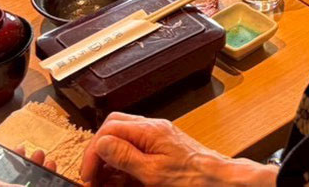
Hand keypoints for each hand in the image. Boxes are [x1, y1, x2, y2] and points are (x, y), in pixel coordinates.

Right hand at [79, 114, 232, 185]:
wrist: (219, 180)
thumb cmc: (192, 178)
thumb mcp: (153, 173)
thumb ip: (126, 157)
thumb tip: (102, 144)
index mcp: (150, 130)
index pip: (109, 129)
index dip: (93, 152)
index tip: (88, 174)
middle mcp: (153, 128)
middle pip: (114, 128)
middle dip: (99, 151)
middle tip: (93, 176)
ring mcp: (158, 136)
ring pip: (123, 138)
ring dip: (110, 158)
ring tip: (104, 181)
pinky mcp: (162, 147)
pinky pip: (136, 148)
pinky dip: (124, 163)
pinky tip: (122, 179)